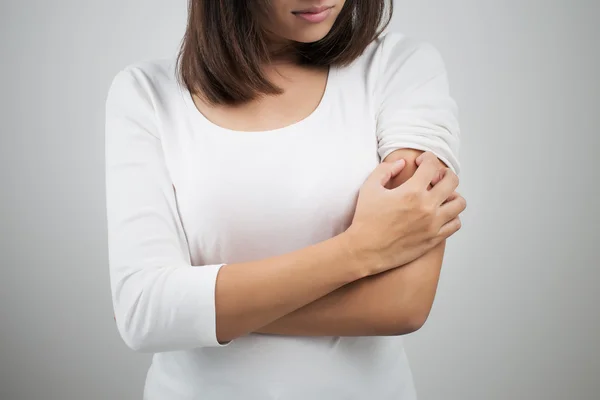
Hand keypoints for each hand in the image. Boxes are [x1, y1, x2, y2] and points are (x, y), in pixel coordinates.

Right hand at [345, 152, 465, 274]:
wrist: (365, 250)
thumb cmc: (365, 219)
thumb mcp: (369, 188)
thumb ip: (385, 170)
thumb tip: (402, 162)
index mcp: (411, 192)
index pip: (432, 165)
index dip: (428, 158)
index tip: (421, 161)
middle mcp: (427, 207)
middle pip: (452, 181)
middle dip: (445, 173)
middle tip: (435, 176)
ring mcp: (433, 224)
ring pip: (459, 203)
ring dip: (452, 195)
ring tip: (441, 196)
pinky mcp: (434, 239)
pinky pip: (455, 224)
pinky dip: (451, 216)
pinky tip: (440, 214)